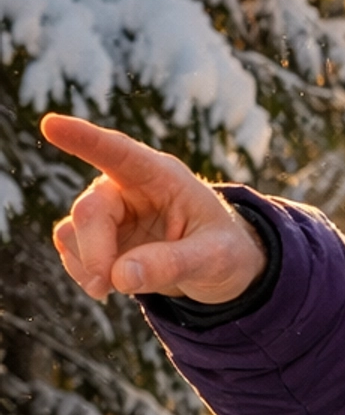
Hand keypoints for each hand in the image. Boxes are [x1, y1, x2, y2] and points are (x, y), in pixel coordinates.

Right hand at [42, 115, 266, 304]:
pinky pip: (71, 250)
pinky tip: (109, 284)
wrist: (219, 268)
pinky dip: (84, 272)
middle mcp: (127, 186)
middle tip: (106, 287)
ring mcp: (109, 211)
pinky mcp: (98, 236)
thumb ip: (171, 264)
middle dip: (95, 253)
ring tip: (116, 289)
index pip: (119, 152)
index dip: (85, 139)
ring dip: (88, 266)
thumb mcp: (214, 258)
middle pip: (90, 211)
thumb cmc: (224, 250)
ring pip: (73, 232)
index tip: (51, 125)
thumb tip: (119, 276)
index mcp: (161, 176)